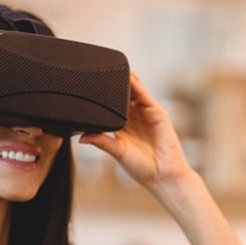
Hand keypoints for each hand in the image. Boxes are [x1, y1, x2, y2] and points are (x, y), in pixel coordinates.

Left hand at [79, 72, 192, 191]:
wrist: (164, 176)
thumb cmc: (143, 168)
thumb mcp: (117, 152)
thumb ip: (101, 142)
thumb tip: (81, 137)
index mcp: (124, 127)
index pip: (111, 106)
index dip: (102, 97)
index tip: (89, 86)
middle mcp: (136, 118)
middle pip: (123, 95)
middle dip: (113, 84)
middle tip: (97, 72)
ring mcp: (147, 113)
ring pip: (134, 91)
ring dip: (125, 80)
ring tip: (112, 68)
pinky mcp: (158, 113)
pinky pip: (145, 96)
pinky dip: (137, 86)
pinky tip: (128, 78)